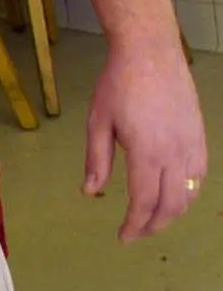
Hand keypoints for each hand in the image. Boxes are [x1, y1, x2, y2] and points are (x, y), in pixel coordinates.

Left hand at [85, 34, 206, 238]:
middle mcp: (175, 154)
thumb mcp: (97, 123)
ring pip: (189, 194)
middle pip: (171, 205)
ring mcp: (192, 146)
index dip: (134, 224)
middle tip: (135, 233)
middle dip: (154, 225)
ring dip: (172, 213)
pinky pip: (199, 176)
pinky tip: (173, 195)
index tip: (122, 236)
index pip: (144, 202)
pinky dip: (188, 194)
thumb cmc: (118, 86)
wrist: (151, 54)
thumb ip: (96, 161)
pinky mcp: (200, 137)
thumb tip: (91, 193)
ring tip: (152, 219)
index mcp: (147, 153)